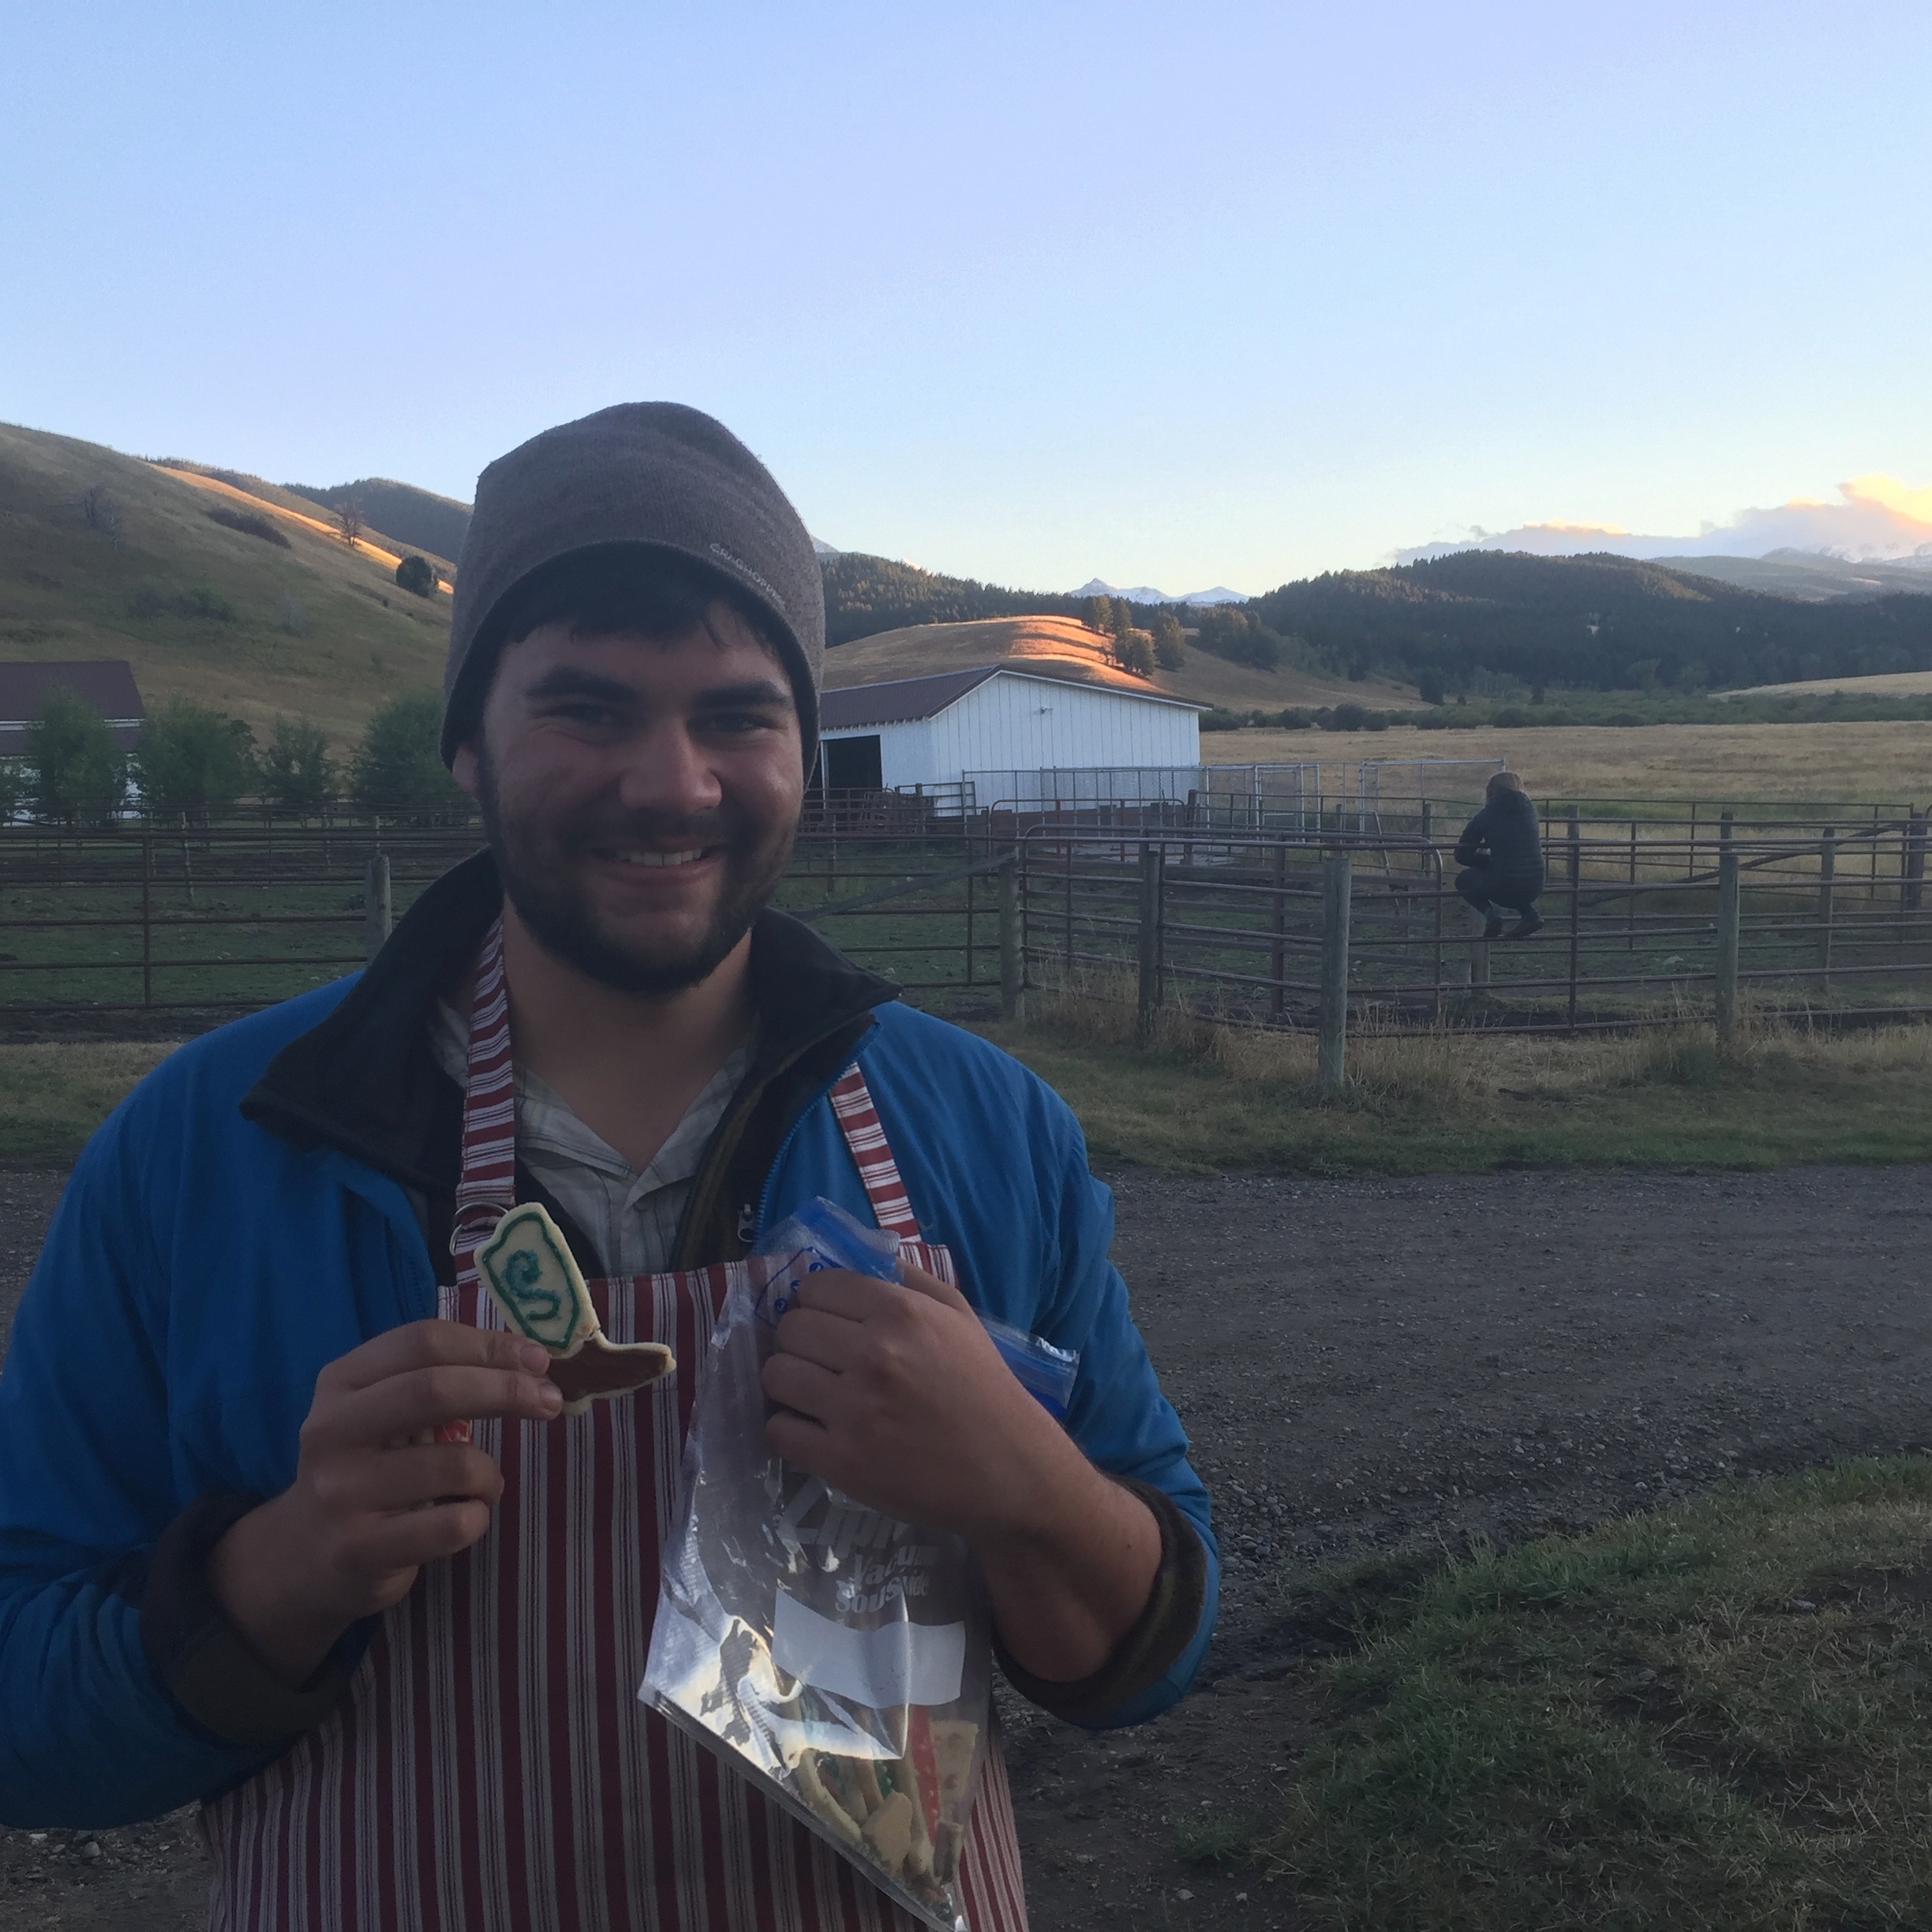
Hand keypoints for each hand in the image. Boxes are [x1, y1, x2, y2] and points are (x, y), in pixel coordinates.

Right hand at [210, 1320, 562, 1684]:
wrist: (302, 1558)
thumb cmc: (368, 1469)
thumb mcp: (381, 1413)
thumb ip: (437, 1379)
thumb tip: (530, 1360)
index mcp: (340, 1382)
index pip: (423, 1342)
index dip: (488, 1345)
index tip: (538, 1358)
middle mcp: (331, 1431)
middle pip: (435, 1390)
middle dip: (507, 1389)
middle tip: (549, 1400)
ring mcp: (341, 1492)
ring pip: (455, 1465)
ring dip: (490, 1473)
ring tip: (484, 1484)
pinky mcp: (359, 1549)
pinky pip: (452, 1524)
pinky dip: (478, 1518)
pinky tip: (463, 1518)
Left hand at [762, 1264, 1162, 1681]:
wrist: (1006, 1468)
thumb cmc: (981, 1385)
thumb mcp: (957, 1315)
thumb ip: (906, 1278)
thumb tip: (852, 1255)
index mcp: (899, 1312)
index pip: (814, 1288)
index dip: (815, 1303)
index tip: (826, 1321)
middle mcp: (872, 1355)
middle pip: (789, 1329)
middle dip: (799, 1341)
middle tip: (820, 1360)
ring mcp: (854, 1410)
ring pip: (776, 1376)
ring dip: (789, 1383)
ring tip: (813, 1394)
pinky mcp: (841, 1461)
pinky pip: (779, 1431)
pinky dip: (791, 1429)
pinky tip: (815, 1429)